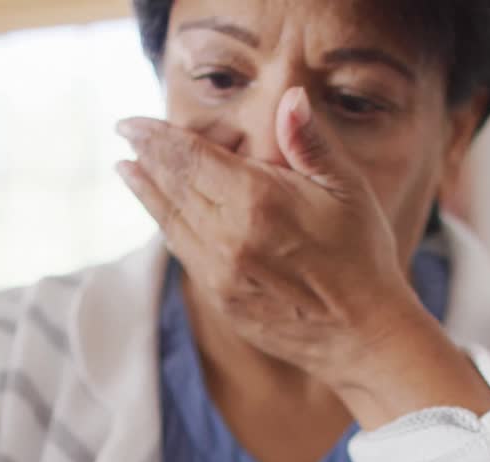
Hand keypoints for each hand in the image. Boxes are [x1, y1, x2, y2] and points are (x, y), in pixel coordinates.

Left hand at [116, 87, 489, 425]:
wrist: (363, 334)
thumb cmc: (361, 254)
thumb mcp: (347, 189)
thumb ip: (310, 143)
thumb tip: (289, 99)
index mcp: (258, 200)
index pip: (192, 158)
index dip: (158, 137)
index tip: (132, 123)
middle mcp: (229, 236)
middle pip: (174, 186)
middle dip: (147, 157)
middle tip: (126, 136)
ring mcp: (219, 272)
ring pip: (171, 221)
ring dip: (146, 191)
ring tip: (127, 169)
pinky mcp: (220, 298)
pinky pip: (183, 252)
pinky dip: (165, 225)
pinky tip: (160, 212)